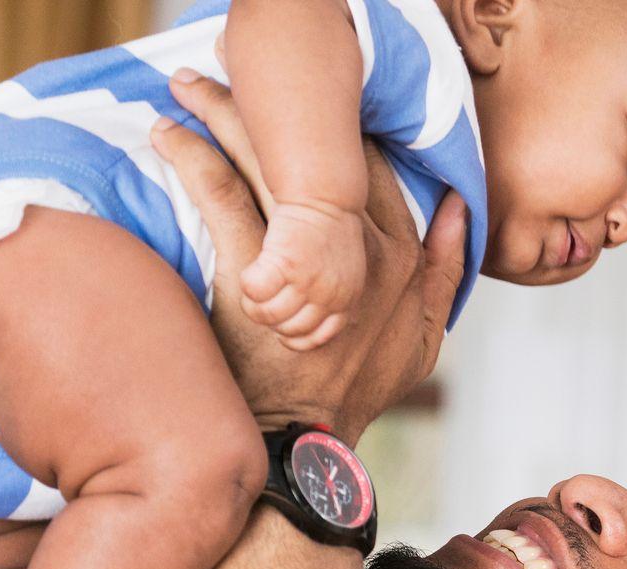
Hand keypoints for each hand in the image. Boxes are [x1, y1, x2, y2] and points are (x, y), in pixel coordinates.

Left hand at [154, 71, 466, 442]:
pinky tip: (168, 135)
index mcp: (400, 255)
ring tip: (190, 87)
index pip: (370, 165)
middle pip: (315, 153)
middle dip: (273, 104)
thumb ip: (445, 270)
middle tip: (233, 69)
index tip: (308, 105)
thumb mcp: (426, 339)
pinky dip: (192, 157)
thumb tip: (457, 209)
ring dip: (224, 113)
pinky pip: (220, 194)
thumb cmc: (359, 394)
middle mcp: (359, 248)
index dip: (336, 127)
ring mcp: (307, 258)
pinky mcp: (252, 271)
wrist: (306, 442)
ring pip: (265, 161)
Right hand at [242, 200, 366, 350]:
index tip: (278, 326)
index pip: (316, 338)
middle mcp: (331, 296)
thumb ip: (328, 295)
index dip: (292, 337)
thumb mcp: (341, 270)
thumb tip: (296, 321)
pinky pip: (254, 291)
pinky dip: (247, 284)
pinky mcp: (287, 265)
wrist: (326, 194)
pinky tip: (251, 270)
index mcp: (347, 300)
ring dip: (253, 303)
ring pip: (268, 314)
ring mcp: (310, 283)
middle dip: (269, 318)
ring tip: (252, 286)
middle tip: (261, 299)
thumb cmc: (328, 228)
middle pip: (288, 329)